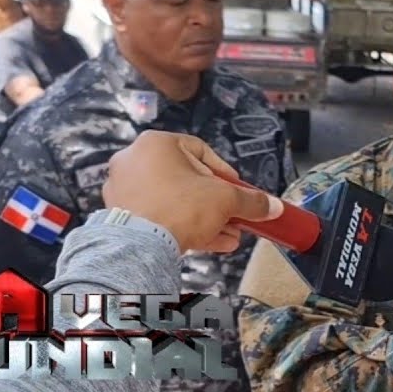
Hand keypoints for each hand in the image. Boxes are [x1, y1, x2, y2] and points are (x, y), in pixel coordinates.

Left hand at [103, 130, 282, 253]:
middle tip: (233, 214)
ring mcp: (124, 189)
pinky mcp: (120, 216)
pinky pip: (159, 217)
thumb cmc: (178, 209)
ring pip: (174, 201)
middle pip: (187, 179)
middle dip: (216, 201)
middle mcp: (134, 161)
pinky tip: (211, 243)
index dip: (224, 171)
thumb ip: (250, 200)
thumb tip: (271, 206)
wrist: (141, 247)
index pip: (199, 151)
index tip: (237, 188)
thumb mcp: (225, 199)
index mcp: (156, 144)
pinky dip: (184, 226)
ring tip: (228, 234)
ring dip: (204, 217)